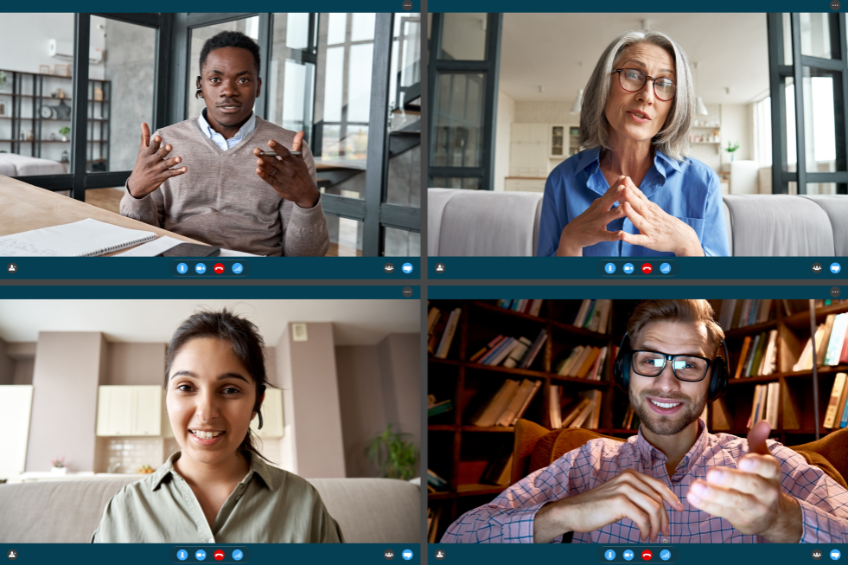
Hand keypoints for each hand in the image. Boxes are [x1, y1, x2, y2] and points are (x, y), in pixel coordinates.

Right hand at [126, 122, 186, 197]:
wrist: (137, 184)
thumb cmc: (141, 163)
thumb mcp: (141, 150)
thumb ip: (145, 137)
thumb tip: (144, 123)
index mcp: (146, 153)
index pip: (151, 147)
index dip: (155, 142)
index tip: (159, 137)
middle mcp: (151, 161)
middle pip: (159, 155)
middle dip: (164, 151)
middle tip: (170, 146)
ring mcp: (157, 169)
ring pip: (166, 164)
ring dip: (173, 161)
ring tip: (179, 158)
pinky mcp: (162, 176)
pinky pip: (171, 174)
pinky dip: (178, 171)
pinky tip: (185, 169)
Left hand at [254, 131, 319, 208]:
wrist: (306, 193)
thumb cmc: (301, 173)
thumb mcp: (300, 159)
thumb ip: (297, 145)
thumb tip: (301, 132)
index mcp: (293, 161)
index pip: (284, 153)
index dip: (277, 147)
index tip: (270, 141)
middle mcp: (287, 169)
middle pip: (275, 161)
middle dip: (265, 156)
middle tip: (256, 150)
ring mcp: (282, 178)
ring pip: (271, 170)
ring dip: (264, 166)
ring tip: (258, 160)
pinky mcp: (278, 186)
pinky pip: (270, 180)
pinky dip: (264, 176)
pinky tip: (258, 170)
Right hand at [533, 468, 683, 542]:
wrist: (573, 511)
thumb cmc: (596, 506)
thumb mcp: (619, 494)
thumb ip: (636, 495)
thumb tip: (658, 506)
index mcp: (629, 474)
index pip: (658, 485)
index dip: (671, 498)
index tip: (679, 510)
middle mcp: (628, 478)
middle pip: (658, 499)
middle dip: (665, 518)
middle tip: (665, 533)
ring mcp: (624, 488)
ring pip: (654, 509)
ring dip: (657, 526)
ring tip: (652, 536)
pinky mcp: (620, 502)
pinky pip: (643, 518)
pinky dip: (646, 530)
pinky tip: (643, 536)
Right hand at [556, 181, 625, 255]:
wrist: (571, 234)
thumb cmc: (588, 219)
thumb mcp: (596, 206)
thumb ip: (608, 197)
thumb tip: (620, 185)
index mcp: (600, 204)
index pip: (609, 192)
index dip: (617, 185)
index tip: (626, 177)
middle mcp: (598, 211)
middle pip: (607, 201)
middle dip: (616, 194)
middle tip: (625, 186)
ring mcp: (596, 223)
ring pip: (607, 217)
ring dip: (615, 212)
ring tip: (624, 208)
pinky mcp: (596, 235)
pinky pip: (605, 235)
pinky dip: (613, 235)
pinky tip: (620, 235)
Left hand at [617, 176, 703, 255]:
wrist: (684, 239)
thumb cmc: (668, 224)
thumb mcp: (656, 211)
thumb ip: (644, 204)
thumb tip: (631, 193)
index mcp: (652, 209)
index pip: (641, 196)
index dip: (632, 187)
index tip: (623, 178)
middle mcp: (651, 217)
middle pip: (640, 205)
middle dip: (630, 196)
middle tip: (622, 186)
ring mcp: (650, 229)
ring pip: (639, 220)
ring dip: (631, 213)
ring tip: (623, 205)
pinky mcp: (649, 241)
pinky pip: (639, 240)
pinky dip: (630, 238)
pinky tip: (622, 235)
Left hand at [687, 421, 801, 541]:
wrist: (773, 517)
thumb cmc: (762, 480)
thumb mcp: (764, 460)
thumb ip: (759, 440)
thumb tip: (763, 422)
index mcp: (772, 473)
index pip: (768, 468)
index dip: (757, 464)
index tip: (742, 460)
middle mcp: (767, 491)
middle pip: (751, 485)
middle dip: (731, 479)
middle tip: (711, 473)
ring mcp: (755, 507)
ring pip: (736, 501)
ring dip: (714, 494)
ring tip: (695, 486)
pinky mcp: (741, 519)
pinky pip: (723, 512)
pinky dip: (707, 505)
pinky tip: (692, 497)